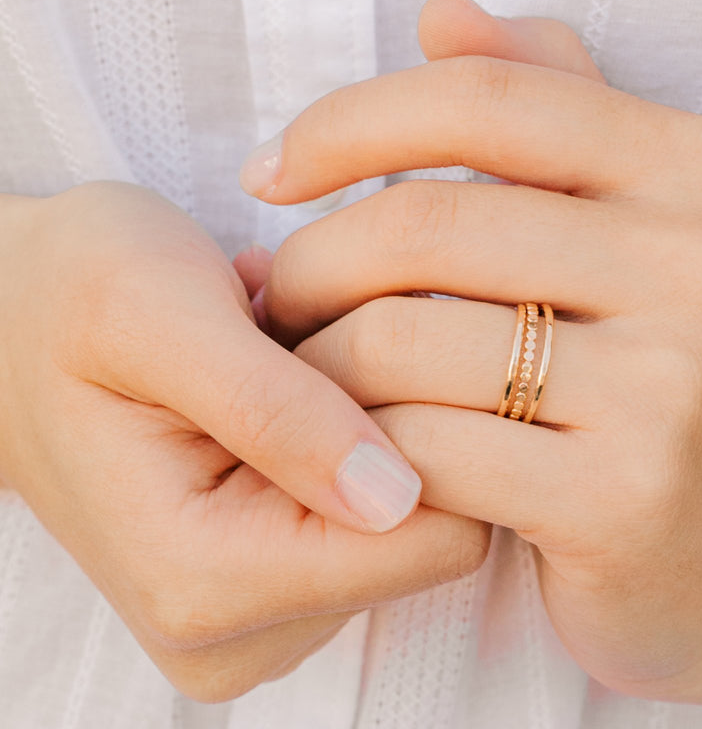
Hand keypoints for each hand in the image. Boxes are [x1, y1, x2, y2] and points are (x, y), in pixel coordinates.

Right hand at [0, 182, 487, 700]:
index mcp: (203, 581)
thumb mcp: (155, 313)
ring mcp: (257, 623)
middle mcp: (233, 634)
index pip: (432, 538)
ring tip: (280, 379)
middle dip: (388, 430)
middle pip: (426, 536)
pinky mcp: (273, 597)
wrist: (17, 321)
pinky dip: (351, 453)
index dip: (426, 428)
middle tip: (299, 359)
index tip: (358, 353)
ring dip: (367, 435)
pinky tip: (285, 407)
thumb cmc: (72, 296)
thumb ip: (273, 408)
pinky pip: (377, 524)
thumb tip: (394, 497)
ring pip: (410, 527)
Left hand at [241, 0, 701, 702]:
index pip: (484, 99)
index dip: (347, 123)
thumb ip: (554, 105)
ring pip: (402, 341)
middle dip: (309, 265)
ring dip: (318, 363)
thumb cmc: (663, 373)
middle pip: (425, 226)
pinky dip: (360, 446)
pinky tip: (360, 449)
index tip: (271, 173)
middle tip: (277, 302)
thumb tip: (446, 13)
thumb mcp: (636, 225)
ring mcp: (671, 388)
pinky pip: (423, 448)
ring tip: (312, 378)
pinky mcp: (622, 499)